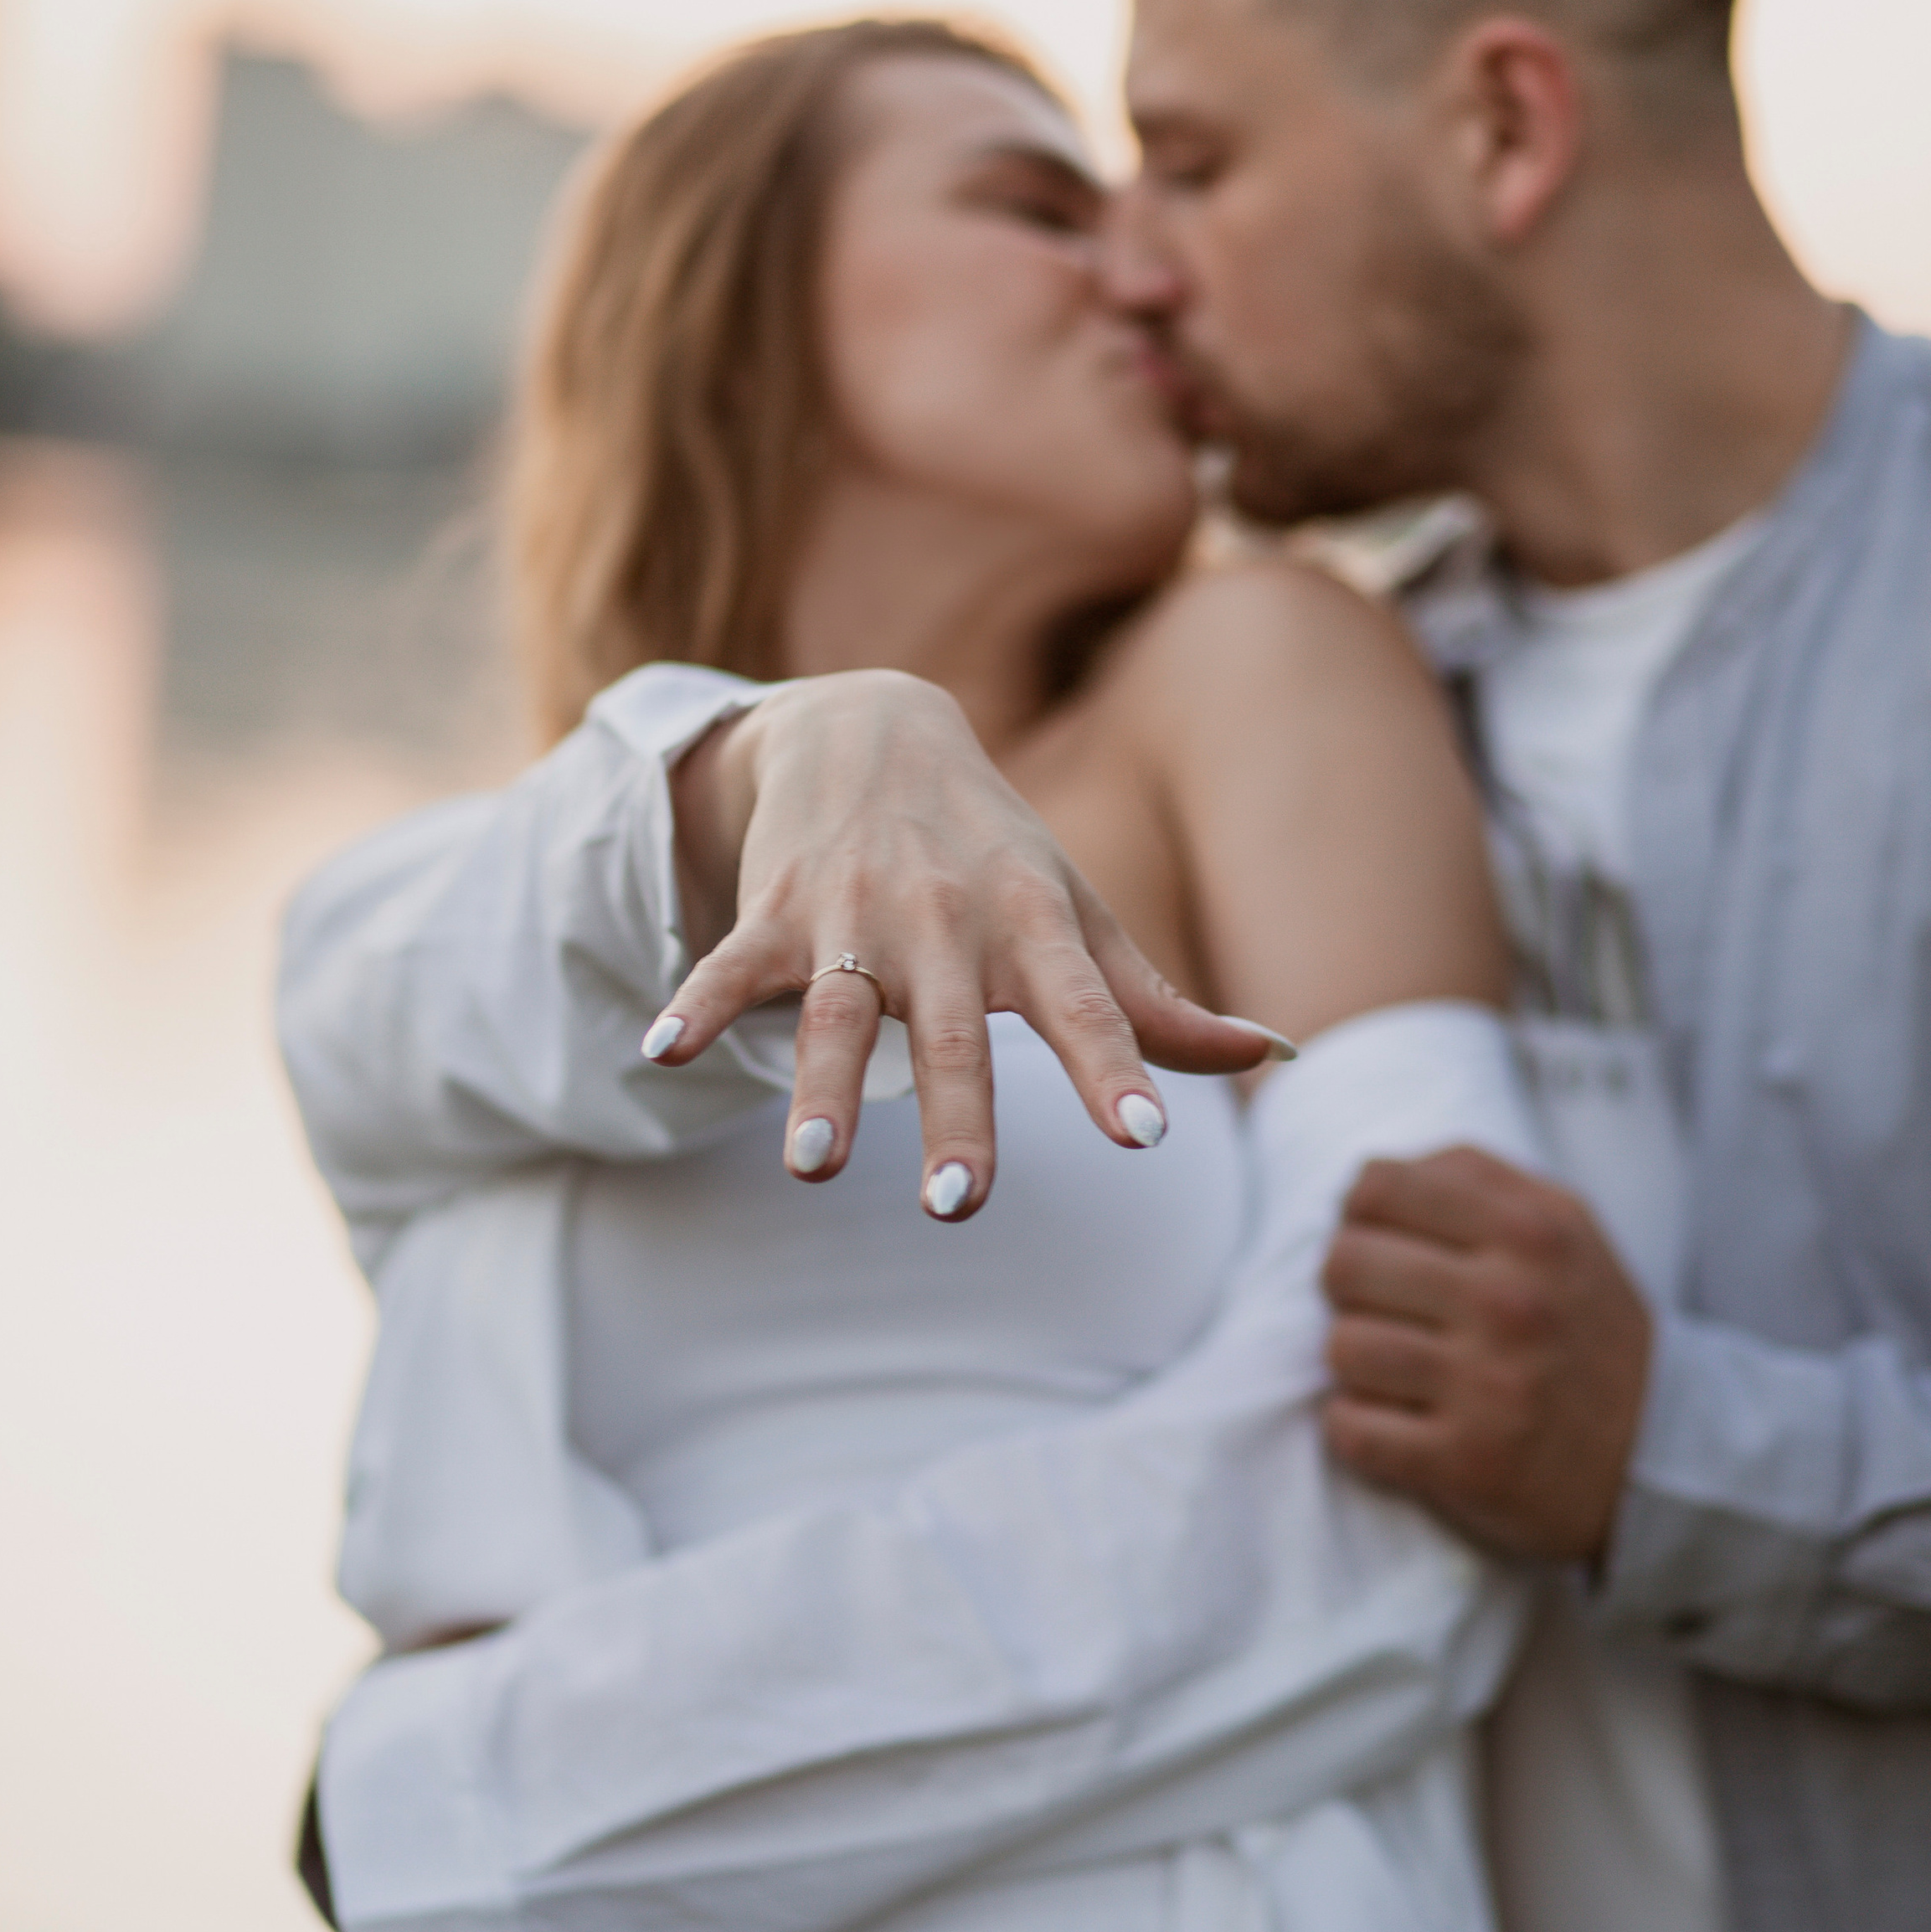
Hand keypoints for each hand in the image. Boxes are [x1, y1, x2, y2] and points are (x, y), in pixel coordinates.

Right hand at [653, 671, 1286, 1218]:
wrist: (871, 724)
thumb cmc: (995, 850)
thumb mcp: (1078, 913)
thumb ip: (1157, 1003)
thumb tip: (1270, 1055)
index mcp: (1034, 927)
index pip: (1087, 1008)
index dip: (1116, 1070)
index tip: (1146, 1137)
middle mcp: (947, 922)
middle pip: (954, 1033)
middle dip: (956, 1116)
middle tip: (957, 1207)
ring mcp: (854, 915)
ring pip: (837, 1010)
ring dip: (819, 1087)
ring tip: (810, 1166)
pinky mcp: (774, 909)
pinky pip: (731, 964)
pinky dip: (695, 1005)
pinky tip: (661, 1052)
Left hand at [1320, 1145, 1651, 1561]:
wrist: (1656, 1451)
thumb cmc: (1581, 1325)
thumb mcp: (1561, 1226)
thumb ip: (1470, 1180)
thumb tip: (1364, 1179)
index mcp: (1531, 1231)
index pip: (1377, 1189)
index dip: (1359, 1217)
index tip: (1380, 1244)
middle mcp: (1512, 1302)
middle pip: (1346, 1264)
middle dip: (1347, 1288)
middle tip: (1383, 1309)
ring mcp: (1489, 1387)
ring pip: (1341, 1347)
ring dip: (1352, 1361)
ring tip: (1391, 1367)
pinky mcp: (1467, 1463)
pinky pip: (1351, 1429)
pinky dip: (1353, 1426)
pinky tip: (1390, 1418)